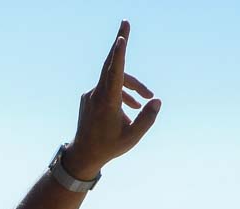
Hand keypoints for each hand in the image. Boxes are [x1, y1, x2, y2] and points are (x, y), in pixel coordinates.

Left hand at [63, 20, 160, 178]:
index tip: (121, 38)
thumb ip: (147, 118)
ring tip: (146, 99)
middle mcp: (97, 94)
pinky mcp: (89, 99)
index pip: (114, 73)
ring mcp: (91, 95)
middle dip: (120, 43)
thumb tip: (156, 100)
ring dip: (131, 86)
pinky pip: (108, 89)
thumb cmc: (108, 147)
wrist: (83, 156)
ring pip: (114, 80)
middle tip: (125, 22)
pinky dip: (121, 94)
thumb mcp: (132, 137)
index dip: (119, 54)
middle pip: (110, 63)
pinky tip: (130, 110)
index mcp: (107, 102)